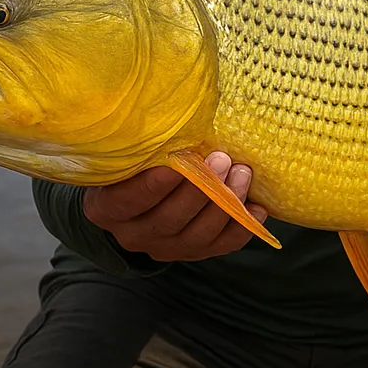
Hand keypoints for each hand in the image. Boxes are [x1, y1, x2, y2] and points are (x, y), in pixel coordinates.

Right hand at [83, 151, 267, 261]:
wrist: (138, 201)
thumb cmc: (135, 164)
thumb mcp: (128, 155)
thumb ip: (143, 145)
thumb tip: (171, 115)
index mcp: (107, 209)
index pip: (128, 201)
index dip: (153, 186)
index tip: (176, 164)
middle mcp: (133, 235)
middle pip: (169, 219)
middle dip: (200, 188)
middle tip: (222, 159)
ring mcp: (165, 248)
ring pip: (198, 235)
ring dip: (225, 203)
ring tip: (242, 172)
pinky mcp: (193, 253)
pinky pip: (221, 246)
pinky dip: (242, 227)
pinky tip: (259, 208)